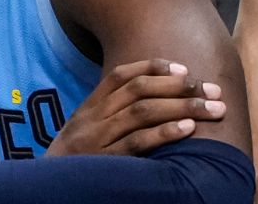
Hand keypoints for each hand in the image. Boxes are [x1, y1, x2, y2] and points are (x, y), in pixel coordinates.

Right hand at [46, 59, 226, 155]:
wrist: (46, 190)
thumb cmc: (74, 164)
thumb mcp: (84, 133)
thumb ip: (108, 118)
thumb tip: (150, 103)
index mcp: (88, 108)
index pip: (121, 76)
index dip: (153, 67)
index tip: (184, 69)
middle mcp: (92, 119)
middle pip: (138, 90)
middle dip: (179, 87)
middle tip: (211, 89)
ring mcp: (96, 139)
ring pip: (141, 112)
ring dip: (182, 107)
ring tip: (211, 108)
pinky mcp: (104, 162)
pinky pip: (136, 143)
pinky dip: (164, 133)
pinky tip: (187, 129)